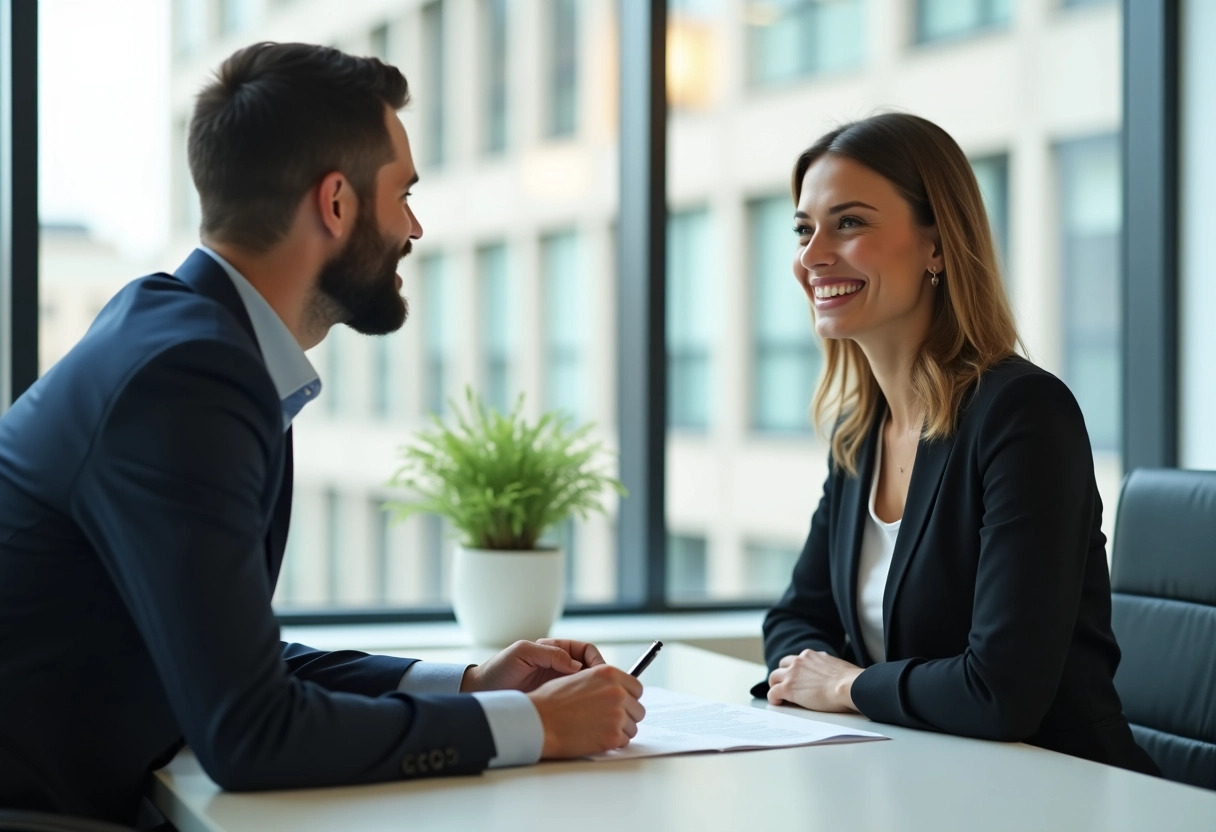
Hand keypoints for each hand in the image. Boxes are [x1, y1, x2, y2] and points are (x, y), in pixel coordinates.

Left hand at [460, 639, 606, 692]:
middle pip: (591, 669)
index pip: (586, 651)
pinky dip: (583, 704)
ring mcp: (557, 684)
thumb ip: (549, 653)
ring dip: (594, 692)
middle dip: (601, 678)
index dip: (597, 661)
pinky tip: (584, 712)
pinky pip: (575, 700)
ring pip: (586, 686)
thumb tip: (575, 664)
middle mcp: (559, 666)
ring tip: (597, 703)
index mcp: (554, 650)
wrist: (482, 692)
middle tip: (604, 691)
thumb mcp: (523, 653)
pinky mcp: (554, 700)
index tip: (600, 673)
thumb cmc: (498, 669)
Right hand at [527, 664, 644, 757]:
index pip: (637, 688)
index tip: (621, 704)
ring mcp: (617, 715)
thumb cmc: (551, 701)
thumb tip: (619, 691)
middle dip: (626, 716)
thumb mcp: (579, 678)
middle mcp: (617, 692)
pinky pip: (624, 742)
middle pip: (638, 709)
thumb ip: (603, 682)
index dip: (628, 698)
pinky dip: (612, 743)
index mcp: (609, 674)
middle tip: (607, 720)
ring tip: (597, 729)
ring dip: (619, 730)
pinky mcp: (613, 736)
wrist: (539, 721)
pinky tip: (595, 738)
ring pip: (632, 727)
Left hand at [767, 649, 862, 712]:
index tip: (798, 677)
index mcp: (812, 655)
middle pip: (783, 665)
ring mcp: (793, 674)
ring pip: (774, 677)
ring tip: (779, 695)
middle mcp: (800, 661)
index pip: (799, 659)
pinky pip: (773, 692)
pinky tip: (778, 703)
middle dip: (783, 674)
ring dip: (775, 685)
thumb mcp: (839, 667)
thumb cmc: (851, 681)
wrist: (849, 686)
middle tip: (785, 685)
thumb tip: (838, 677)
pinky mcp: (788, 687)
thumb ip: (831, 669)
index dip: (797, 669)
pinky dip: (773, 698)